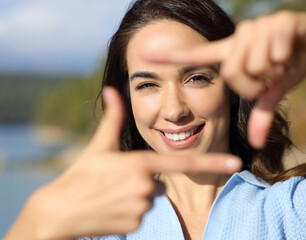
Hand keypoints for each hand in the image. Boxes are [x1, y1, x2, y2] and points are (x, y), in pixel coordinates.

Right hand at [4, 87, 240, 239]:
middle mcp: (146, 185)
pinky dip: (131, 210)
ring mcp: (142, 206)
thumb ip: (112, 118)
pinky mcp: (136, 223)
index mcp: (141, 163)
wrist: (60, 210)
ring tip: (112, 193)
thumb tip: (110, 90)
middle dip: (144, 179)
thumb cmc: (81, 174)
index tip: (235, 162)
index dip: (211, 162)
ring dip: (137, 195)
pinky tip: (112, 207)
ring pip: (151, 197)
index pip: (183, 162)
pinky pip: (142, 213)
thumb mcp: (99, 146)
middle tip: (117, 180)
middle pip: (159, 180)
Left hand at [145, 11, 305, 148]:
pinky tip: (291, 50)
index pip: (196, 56)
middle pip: (233, 72)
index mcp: (230, 53)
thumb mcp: (269, 93)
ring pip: (254, 63)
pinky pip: (274, 49)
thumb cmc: (286, 66)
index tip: (144, 53)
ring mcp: (255, 28)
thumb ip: (258, 115)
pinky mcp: (276, 21)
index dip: (171, 56)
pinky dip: (287, 57)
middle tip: (271, 76)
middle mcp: (237, 38)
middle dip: (256, 83)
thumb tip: (254, 143)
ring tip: (281, 62)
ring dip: (274, 70)